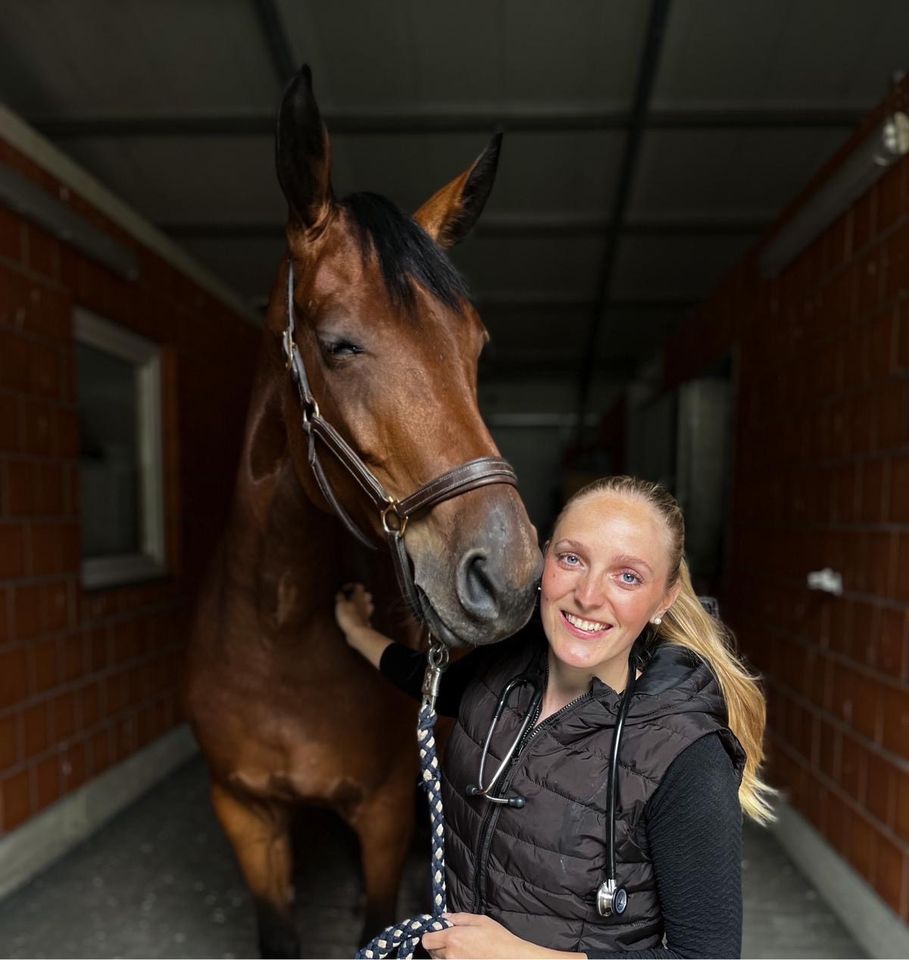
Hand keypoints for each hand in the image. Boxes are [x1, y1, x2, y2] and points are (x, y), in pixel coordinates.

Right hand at [334, 582, 373, 635]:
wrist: (356, 631)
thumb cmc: (348, 615)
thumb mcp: (340, 604)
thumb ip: (340, 597)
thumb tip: (340, 592)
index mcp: (359, 596)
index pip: (358, 586)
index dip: (351, 586)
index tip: (343, 590)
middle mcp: (365, 603)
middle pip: (366, 595)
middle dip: (359, 595)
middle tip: (350, 598)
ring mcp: (367, 612)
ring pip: (367, 605)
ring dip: (361, 605)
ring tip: (353, 607)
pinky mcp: (366, 621)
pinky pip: (365, 616)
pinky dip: (361, 615)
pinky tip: (355, 617)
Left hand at [422, 913, 543, 958]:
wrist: (510, 958)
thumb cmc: (498, 939)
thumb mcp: (480, 920)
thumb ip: (459, 918)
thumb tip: (445, 918)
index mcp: (453, 938)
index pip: (427, 940)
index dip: (429, 935)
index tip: (436, 932)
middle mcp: (451, 955)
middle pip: (431, 951)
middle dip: (437, 944)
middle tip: (449, 939)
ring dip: (443, 954)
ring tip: (458, 948)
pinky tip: (463, 956)